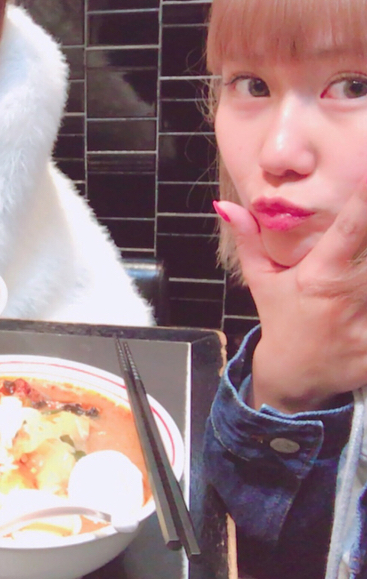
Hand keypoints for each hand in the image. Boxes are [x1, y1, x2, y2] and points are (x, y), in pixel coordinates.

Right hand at [217, 189, 366, 411]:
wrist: (298, 379)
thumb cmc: (283, 321)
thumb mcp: (262, 281)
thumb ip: (249, 240)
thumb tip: (226, 204)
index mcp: (320, 276)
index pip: (350, 229)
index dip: (366, 199)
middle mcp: (349, 295)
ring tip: (362, 275)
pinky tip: (366, 306)